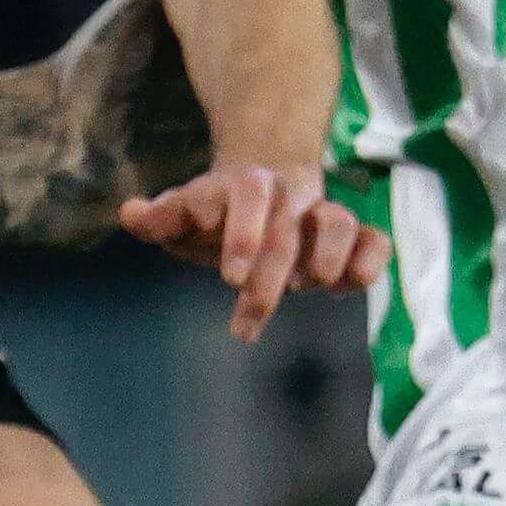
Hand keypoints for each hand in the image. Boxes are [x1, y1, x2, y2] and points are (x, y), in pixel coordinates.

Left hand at [118, 162, 387, 342]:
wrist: (264, 187)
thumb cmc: (216, 214)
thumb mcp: (184, 215)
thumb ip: (160, 218)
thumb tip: (130, 214)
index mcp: (244, 186)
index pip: (246, 194)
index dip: (242, 232)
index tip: (229, 278)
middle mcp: (287, 197)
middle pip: (288, 225)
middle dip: (272, 272)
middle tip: (248, 318)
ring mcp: (321, 215)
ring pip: (339, 221)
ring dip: (328, 257)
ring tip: (311, 287)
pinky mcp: (352, 237)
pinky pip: (374, 241)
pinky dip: (370, 262)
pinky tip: (348, 287)